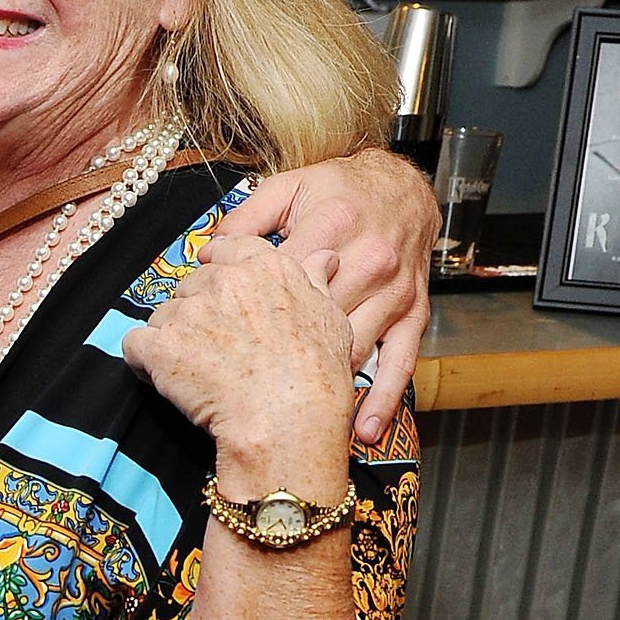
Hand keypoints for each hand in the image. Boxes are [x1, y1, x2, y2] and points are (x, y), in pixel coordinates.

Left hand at [122, 230, 355, 495]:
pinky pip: (135, 344)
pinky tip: (164, 379)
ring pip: (163, 315)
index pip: (228, 248)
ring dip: (171, 338)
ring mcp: (189, 311)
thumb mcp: (331, 320)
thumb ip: (315, 283)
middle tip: (214, 348)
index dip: (217, 266)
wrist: (287, 419)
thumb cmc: (315, 377)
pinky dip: (143, 362)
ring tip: (195, 371)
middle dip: (196, 313)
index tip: (214, 287)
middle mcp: (224, 280)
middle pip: (192, 285)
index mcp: (265, 268)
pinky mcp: (160, 344)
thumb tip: (321, 258)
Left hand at [225, 147, 436, 444]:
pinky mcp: (414, 315)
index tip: (217, 336)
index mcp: (332, 226)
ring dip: (322, 387)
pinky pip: (400, 364)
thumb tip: (205, 254)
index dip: (244, 310)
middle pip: (314, 322)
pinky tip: (361, 431)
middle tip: (245, 386)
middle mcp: (368, 261)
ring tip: (290, 425)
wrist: (405, 190)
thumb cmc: (338, 191)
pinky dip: (382, 400)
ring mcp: (394, 293)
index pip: (279, 280)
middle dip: (275, 356)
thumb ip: (245, 220)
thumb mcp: (288, 189)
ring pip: (352, 349)